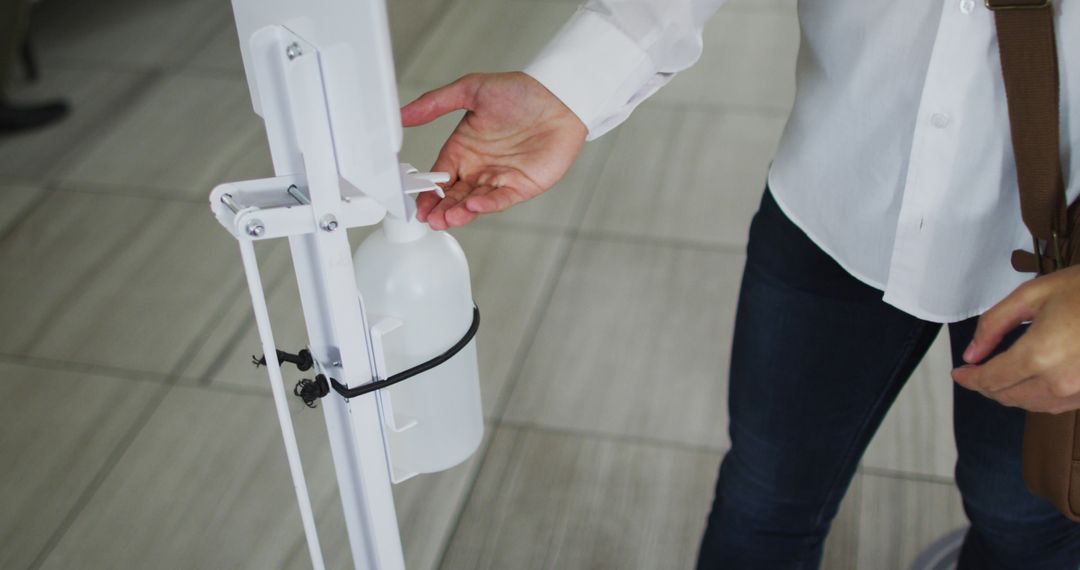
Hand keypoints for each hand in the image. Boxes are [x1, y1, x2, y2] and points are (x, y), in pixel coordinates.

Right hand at [400, 72, 586, 229]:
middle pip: (454, 195)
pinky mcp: (522, 186)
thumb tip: (401, 114)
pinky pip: (501, 199)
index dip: (427, 191)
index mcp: (463, 149)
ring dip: (460, 212)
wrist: (559, 96)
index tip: (416, 203)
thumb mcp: (471, 90)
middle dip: (441, 208)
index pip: (439, 177)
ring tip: (446, 220)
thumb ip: (435, 103)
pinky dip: (487, 205)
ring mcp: (500, 178)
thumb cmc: (520, 91)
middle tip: (429, 219)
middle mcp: (479, 167)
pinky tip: (473, 206)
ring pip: (474, 201)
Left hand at [953, 265, 1079, 413]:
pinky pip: (1056, 404)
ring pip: (1031, 405)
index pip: (990, 380)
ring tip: (999, 373)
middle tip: (975, 371)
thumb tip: (972, 353)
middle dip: (986, 385)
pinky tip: (1032, 378)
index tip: (957, 373)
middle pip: (1007, 397)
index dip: (968, 379)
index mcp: (1038, 356)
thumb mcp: (1033, 295)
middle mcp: (1058, 382)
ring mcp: (1079, 393)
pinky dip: (1037, 395)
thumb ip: (994, 325)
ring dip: (1010, 392)